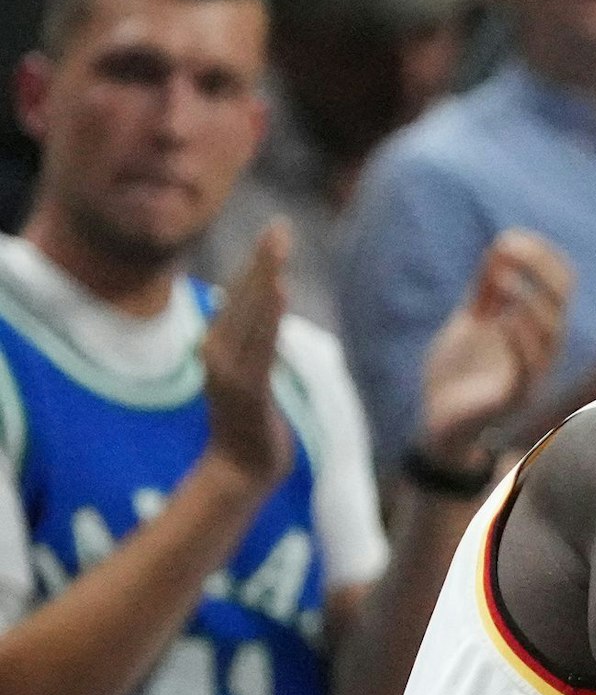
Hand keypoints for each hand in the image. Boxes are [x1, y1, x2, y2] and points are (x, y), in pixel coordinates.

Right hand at [201, 220, 294, 488]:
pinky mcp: (249, 390)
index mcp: (218, 345)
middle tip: (280, 226)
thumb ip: (251, 344)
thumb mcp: (248, 374)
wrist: (241, 468)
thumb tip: (262, 314)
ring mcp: (231, 371)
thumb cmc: (248, 422)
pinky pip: (262, 346)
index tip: (274, 233)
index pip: (240, 297)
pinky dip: (270, 318)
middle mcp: (217, 351)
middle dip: (262, 261)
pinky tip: (281, 292)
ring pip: (253, 316)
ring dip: (267, 279)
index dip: (257, 264)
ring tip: (279, 247)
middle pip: (244, 298)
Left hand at [420, 230, 571, 464]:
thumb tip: (501, 248)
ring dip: (527, 298)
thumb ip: (485, 292)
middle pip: (562, 299)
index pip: (561, 283)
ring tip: (499, 278)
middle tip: (507, 245)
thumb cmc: (458, 375)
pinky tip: (501, 320)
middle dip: (538, 266)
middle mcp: (543, 349)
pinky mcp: (513, 399)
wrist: (437, 424)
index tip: (510, 238)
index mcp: (537, 328)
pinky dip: (519, 340)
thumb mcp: (470, 323)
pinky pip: (528, 368)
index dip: (542, 256)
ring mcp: (531, 374)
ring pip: (551, 331)